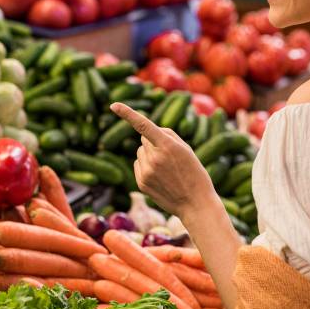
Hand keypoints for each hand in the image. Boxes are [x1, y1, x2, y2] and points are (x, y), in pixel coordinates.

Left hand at [110, 102, 215, 218]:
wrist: (196, 204)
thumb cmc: (194, 173)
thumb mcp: (186, 149)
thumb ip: (167, 135)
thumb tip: (147, 131)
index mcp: (168, 146)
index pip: (143, 125)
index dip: (127, 113)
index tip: (114, 105)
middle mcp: (154, 158)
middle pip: (144, 140)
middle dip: (153, 143)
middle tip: (170, 157)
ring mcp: (146, 171)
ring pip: (140, 152)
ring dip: (149, 155)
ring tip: (166, 170)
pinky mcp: (141, 183)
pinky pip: (138, 164)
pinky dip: (146, 167)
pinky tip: (160, 177)